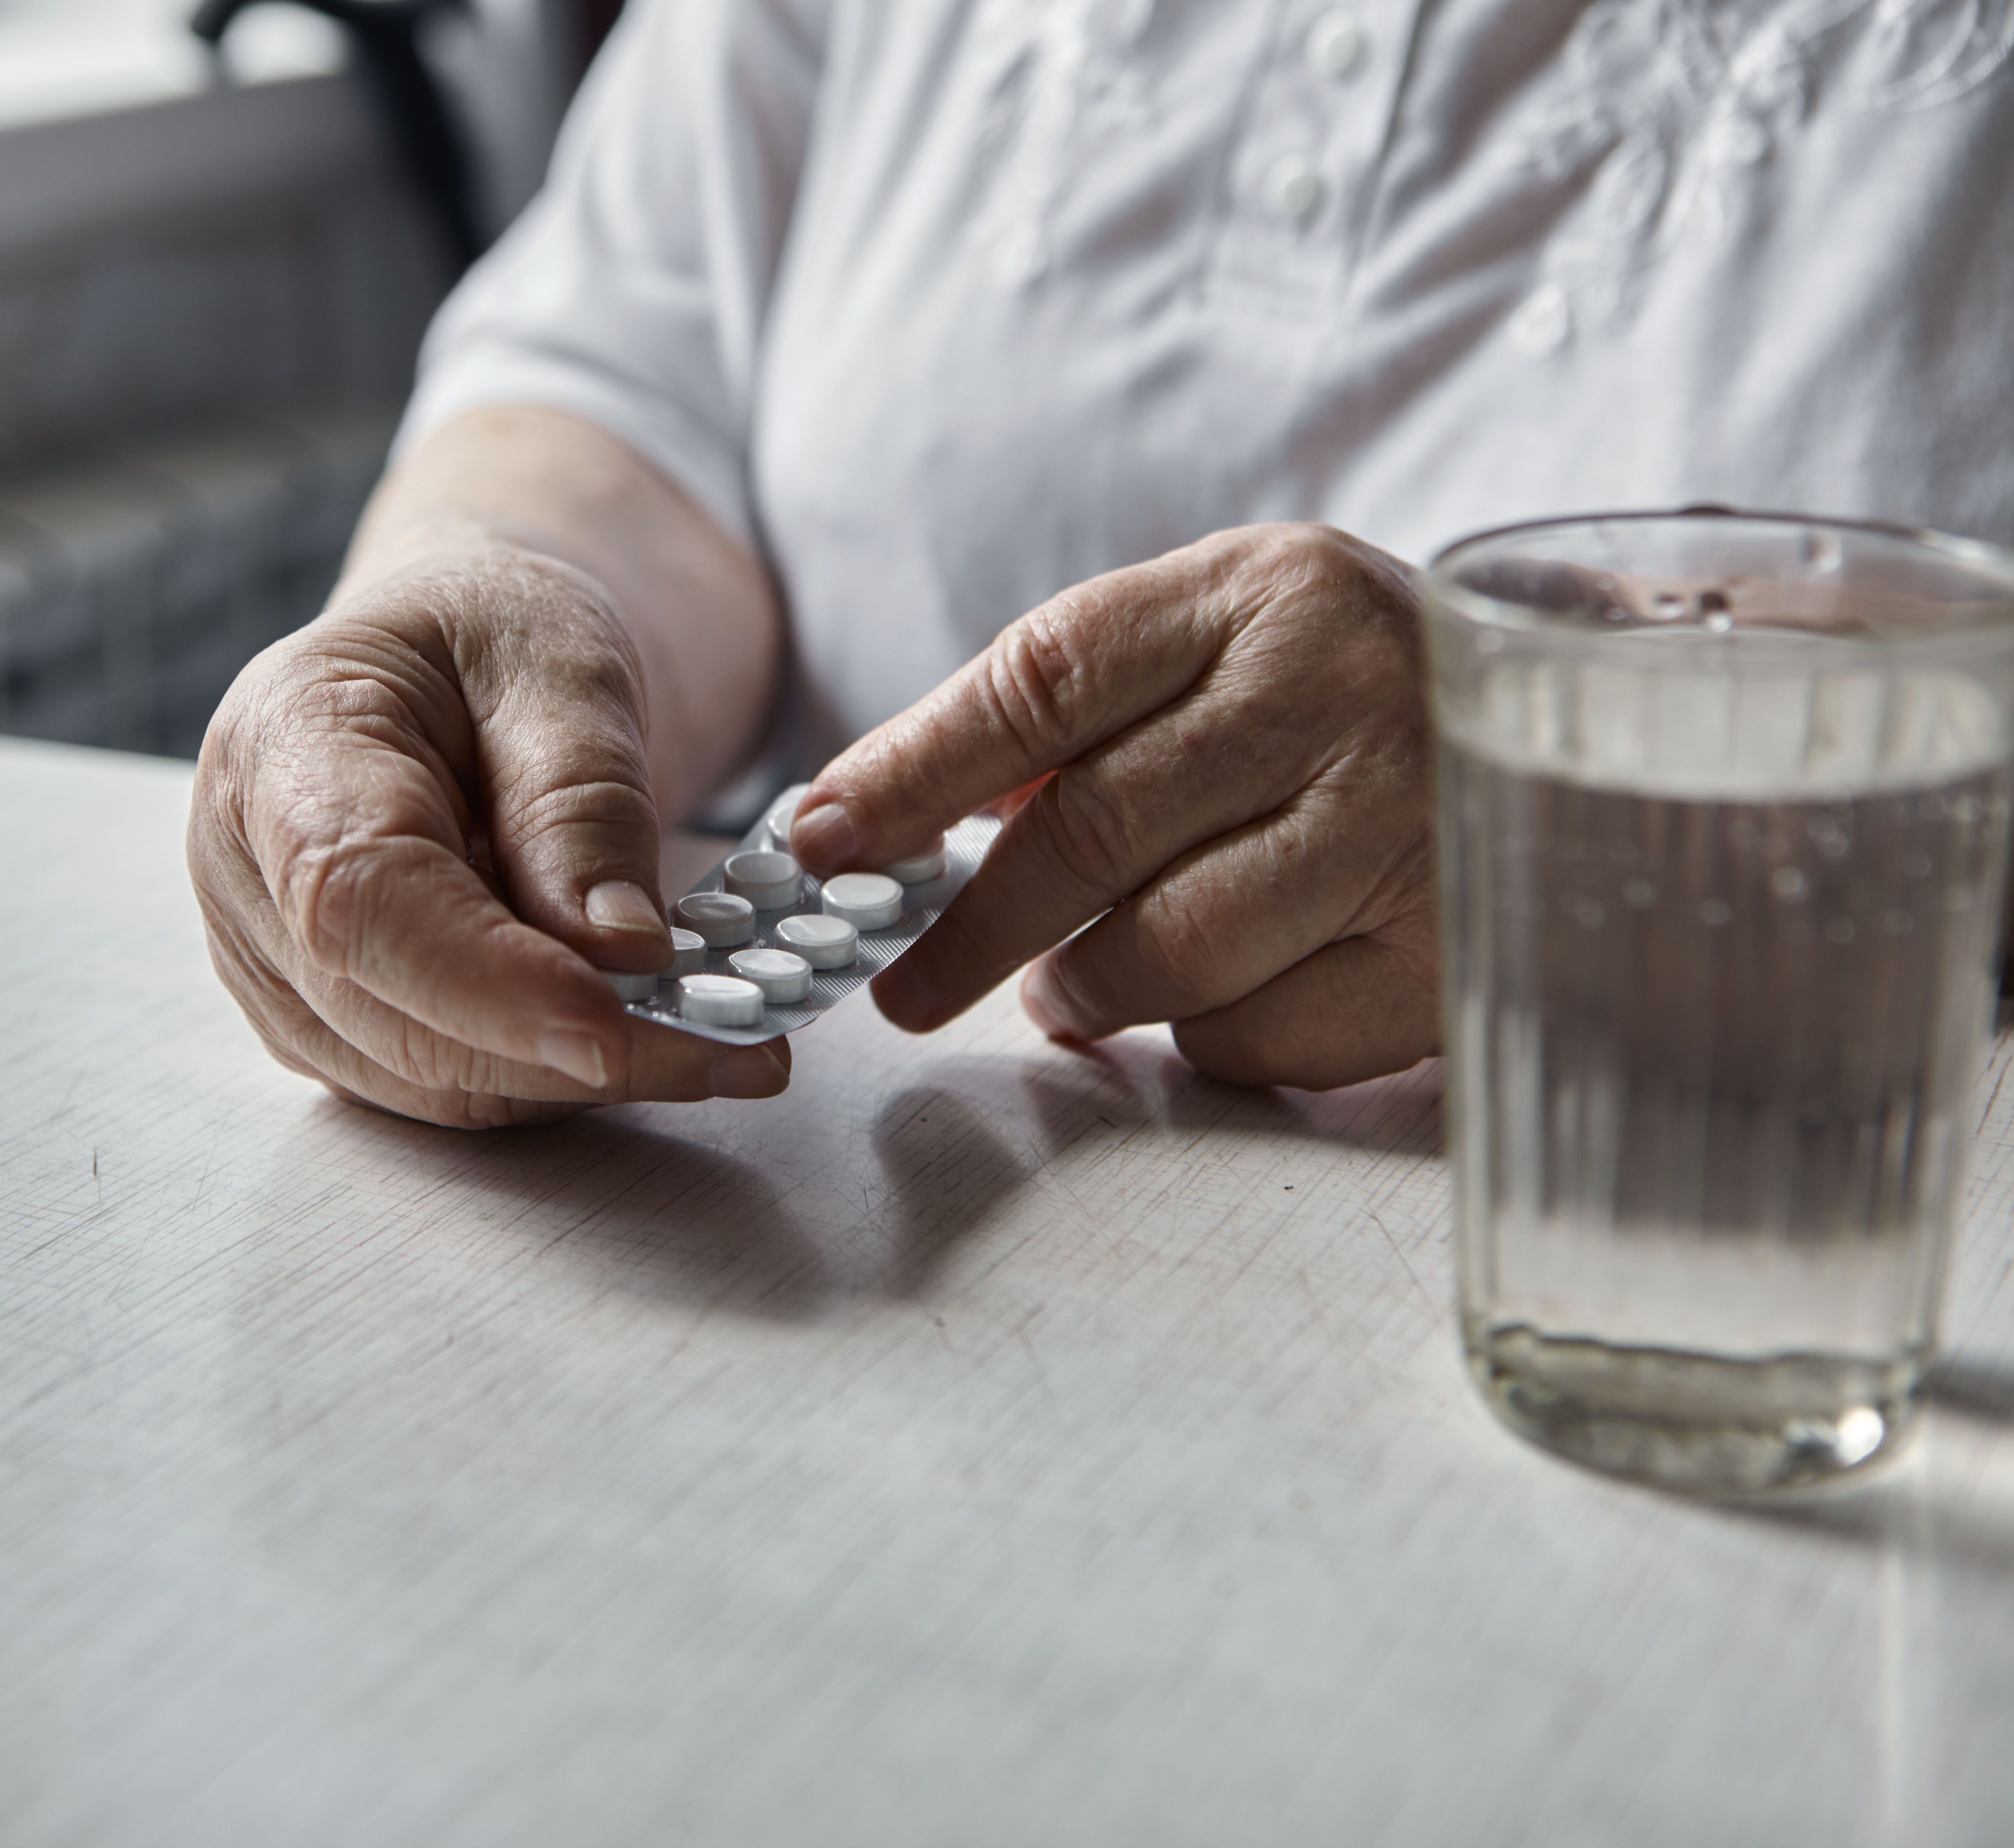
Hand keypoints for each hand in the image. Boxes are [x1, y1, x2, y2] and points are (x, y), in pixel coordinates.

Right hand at [190, 545, 791, 1127]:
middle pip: (392, 1012)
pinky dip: (550, 1079)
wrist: (457, 654)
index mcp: (282, 743)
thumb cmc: (499, 632)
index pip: (361, 897)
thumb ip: (581, 802)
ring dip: (575, 1081)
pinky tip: (645, 1038)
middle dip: (572, 1052)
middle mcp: (245, 868)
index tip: (618, 1027)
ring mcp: (271, 959)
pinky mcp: (324, 1017)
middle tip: (748, 1047)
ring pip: (421, 1078)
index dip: (487, 983)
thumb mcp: (564, 664)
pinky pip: (438, 1085)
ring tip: (723, 1042)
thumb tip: (619, 953)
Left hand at [790, 524, 1437, 1089]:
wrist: (1594, 732)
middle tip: (901, 983)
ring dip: (1086, 989)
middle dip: (966, 927)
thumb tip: (888, 816)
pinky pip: (1265, 1032)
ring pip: (1173, 950)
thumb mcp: (1229, 645)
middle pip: (1093, 832)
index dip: (910, 770)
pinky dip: (1206, 1038)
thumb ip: (1078, 716)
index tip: (817, 841)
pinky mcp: (1453, 950)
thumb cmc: (1352, 696)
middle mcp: (1342, 692)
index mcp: (1261, 593)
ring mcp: (1410, 823)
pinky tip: (1211, 1004)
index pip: (1042, 681)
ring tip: (1065, 989)